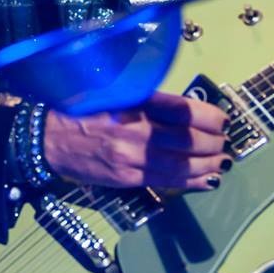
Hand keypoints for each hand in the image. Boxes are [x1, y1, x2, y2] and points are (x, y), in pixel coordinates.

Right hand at [43, 91, 229, 190]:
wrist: (48, 137)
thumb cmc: (84, 108)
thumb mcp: (115, 91)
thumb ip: (148, 99)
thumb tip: (185, 110)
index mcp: (133, 101)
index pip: (181, 109)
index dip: (208, 117)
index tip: (222, 120)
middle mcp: (134, 128)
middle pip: (186, 138)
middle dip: (212, 143)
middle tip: (226, 142)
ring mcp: (130, 156)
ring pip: (179, 164)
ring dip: (207, 165)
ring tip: (222, 163)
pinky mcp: (125, 178)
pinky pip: (164, 180)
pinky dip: (189, 181)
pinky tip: (205, 180)